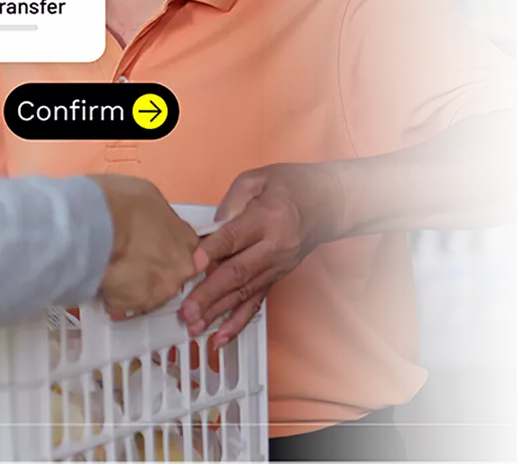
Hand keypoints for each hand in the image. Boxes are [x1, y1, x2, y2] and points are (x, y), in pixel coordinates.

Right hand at [87, 175, 206, 318]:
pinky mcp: (135, 305)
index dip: (167, 248)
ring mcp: (160, 291)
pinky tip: (101, 280)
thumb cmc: (118, 201)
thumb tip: (148, 221)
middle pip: (171, 274)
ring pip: (149, 292)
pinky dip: (115, 296)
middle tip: (130, 258)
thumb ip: (156, 216)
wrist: (92, 225)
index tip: (151, 246)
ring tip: (111, 269)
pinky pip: (125, 304)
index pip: (188, 250)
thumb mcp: (146, 195)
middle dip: (153, 269)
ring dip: (134, 285)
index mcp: (186, 238)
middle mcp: (180, 268)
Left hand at [180, 163, 344, 346]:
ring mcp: (276, 267)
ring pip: (244, 294)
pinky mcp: (276, 278)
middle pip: (237, 274)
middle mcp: (273, 248)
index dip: (211, 252)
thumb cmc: (291, 186)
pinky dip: (238, 322)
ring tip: (195, 328)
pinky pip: (256, 303)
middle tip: (186, 312)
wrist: (329, 204)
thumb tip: (207, 230)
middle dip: (209, 296)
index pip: (234, 238)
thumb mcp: (257, 179)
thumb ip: (230, 203)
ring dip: (218, 314)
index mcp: (267, 218)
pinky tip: (221, 337)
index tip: (191, 266)